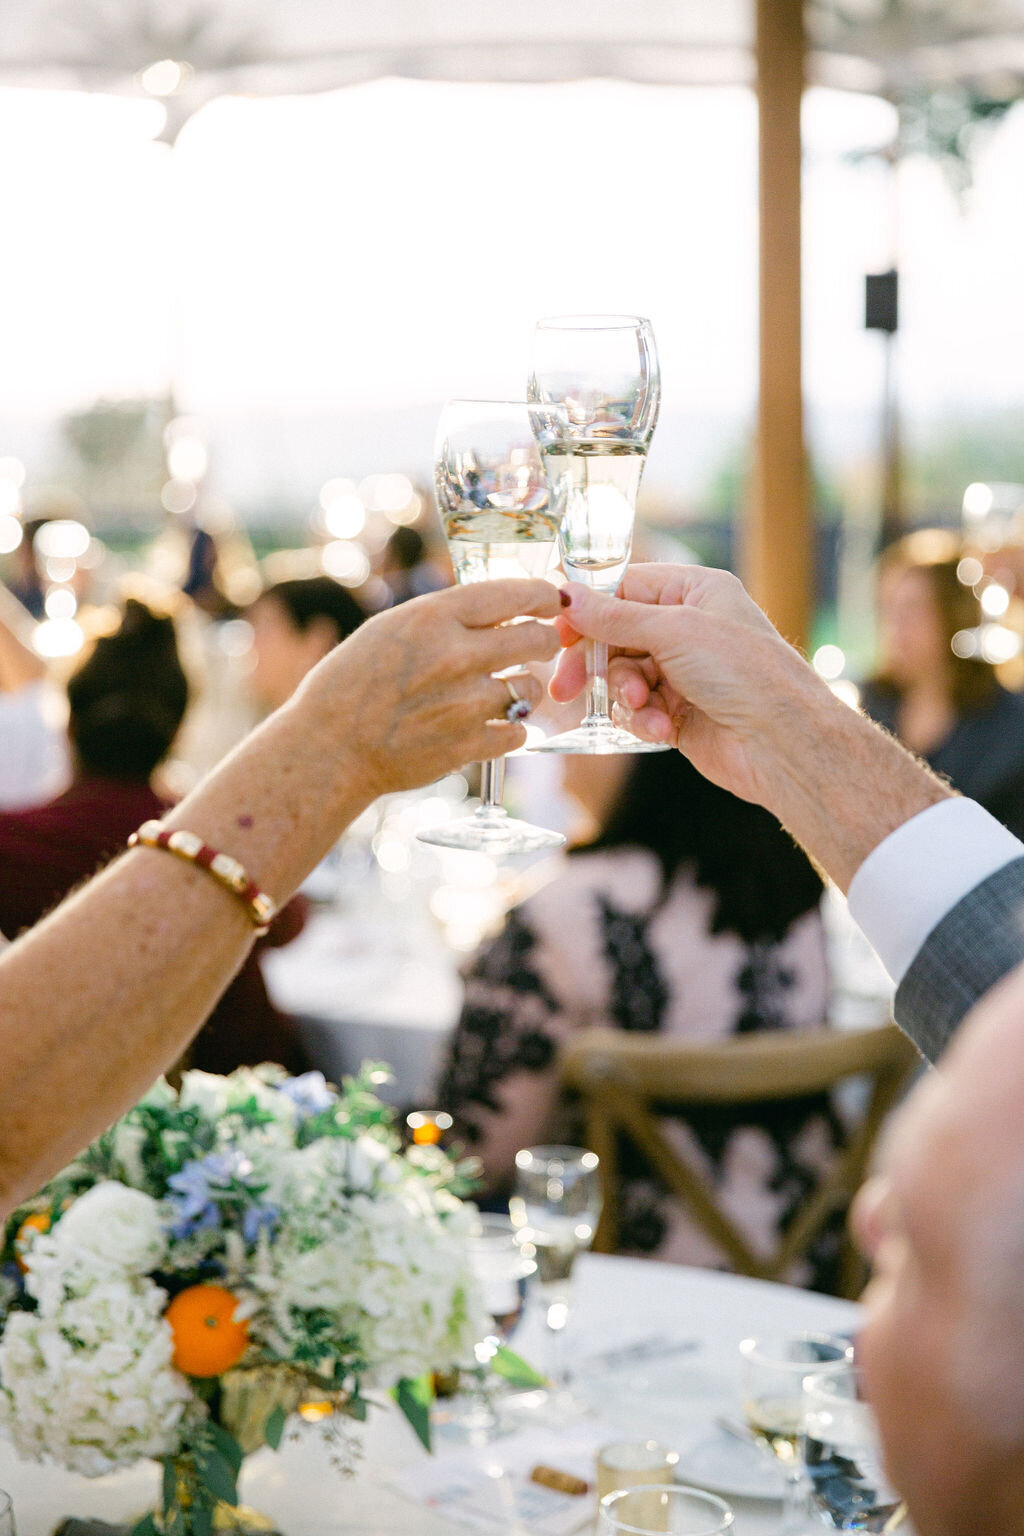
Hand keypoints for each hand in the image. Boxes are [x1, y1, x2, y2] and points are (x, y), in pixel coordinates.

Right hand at [298, 578, 562, 796]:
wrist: (329, 747)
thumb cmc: (353, 682)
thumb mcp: (392, 627)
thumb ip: (446, 616)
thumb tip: (501, 607)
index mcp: (434, 617)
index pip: (515, 593)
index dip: (543, 595)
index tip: (550, 600)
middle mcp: (456, 656)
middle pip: (538, 639)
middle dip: (545, 640)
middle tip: (538, 645)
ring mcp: (465, 704)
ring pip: (532, 688)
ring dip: (525, 688)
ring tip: (505, 691)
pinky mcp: (468, 746)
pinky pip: (518, 732)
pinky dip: (509, 729)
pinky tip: (489, 725)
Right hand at [550, 565, 821, 804]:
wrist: (782, 743)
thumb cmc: (746, 673)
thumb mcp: (674, 631)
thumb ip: (615, 617)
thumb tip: (567, 596)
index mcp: (695, 591)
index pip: (625, 588)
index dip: (589, 610)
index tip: (558, 631)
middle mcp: (689, 628)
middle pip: (616, 636)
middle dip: (598, 662)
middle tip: (568, 685)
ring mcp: (683, 672)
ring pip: (623, 677)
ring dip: (625, 695)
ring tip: (643, 707)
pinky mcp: (679, 713)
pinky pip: (638, 710)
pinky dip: (641, 719)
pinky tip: (659, 729)